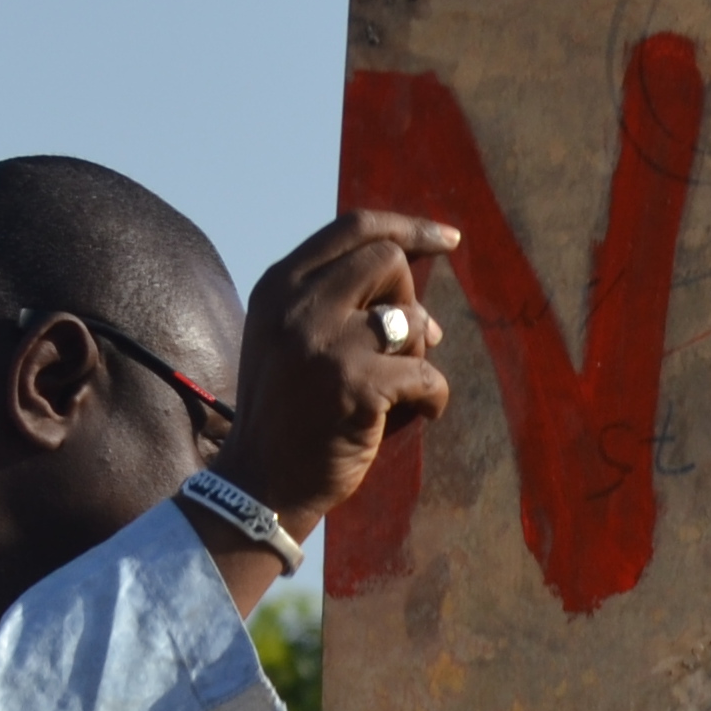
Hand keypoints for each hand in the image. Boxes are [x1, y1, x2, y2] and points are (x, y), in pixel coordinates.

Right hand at [216, 209, 460, 538]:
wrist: (261, 484)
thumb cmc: (288, 412)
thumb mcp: (290, 337)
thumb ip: (335, 298)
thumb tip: (415, 283)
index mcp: (279, 285)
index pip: (355, 227)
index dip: (409, 228)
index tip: (449, 239)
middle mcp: (297, 304)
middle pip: (389, 261)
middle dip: (410, 300)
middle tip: (404, 345)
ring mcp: (325, 344)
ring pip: (412, 317)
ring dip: (419, 352)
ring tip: (396, 386)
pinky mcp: (355, 385)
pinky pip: (428, 373)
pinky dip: (434, 397)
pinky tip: (418, 414)